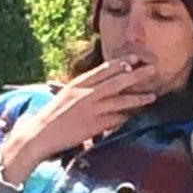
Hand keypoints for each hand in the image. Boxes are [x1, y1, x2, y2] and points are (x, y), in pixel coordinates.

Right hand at [0, 55, 157, 183]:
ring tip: (153, 96)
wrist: (39, 134)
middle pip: (116, 81)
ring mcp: (90, 109)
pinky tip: (138, 116)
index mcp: (78, 83)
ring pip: (120, 100)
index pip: (103, 70)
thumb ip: (82, 90)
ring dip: (138, 98)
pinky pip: (115, 119)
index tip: (135, 59)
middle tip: (152, 69)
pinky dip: (127, 117)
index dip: (121, 63)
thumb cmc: (51, 117)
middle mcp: (85, 93)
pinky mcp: (93, 125)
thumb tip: (98, 87)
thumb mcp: (66, 96)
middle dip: (136, 75)